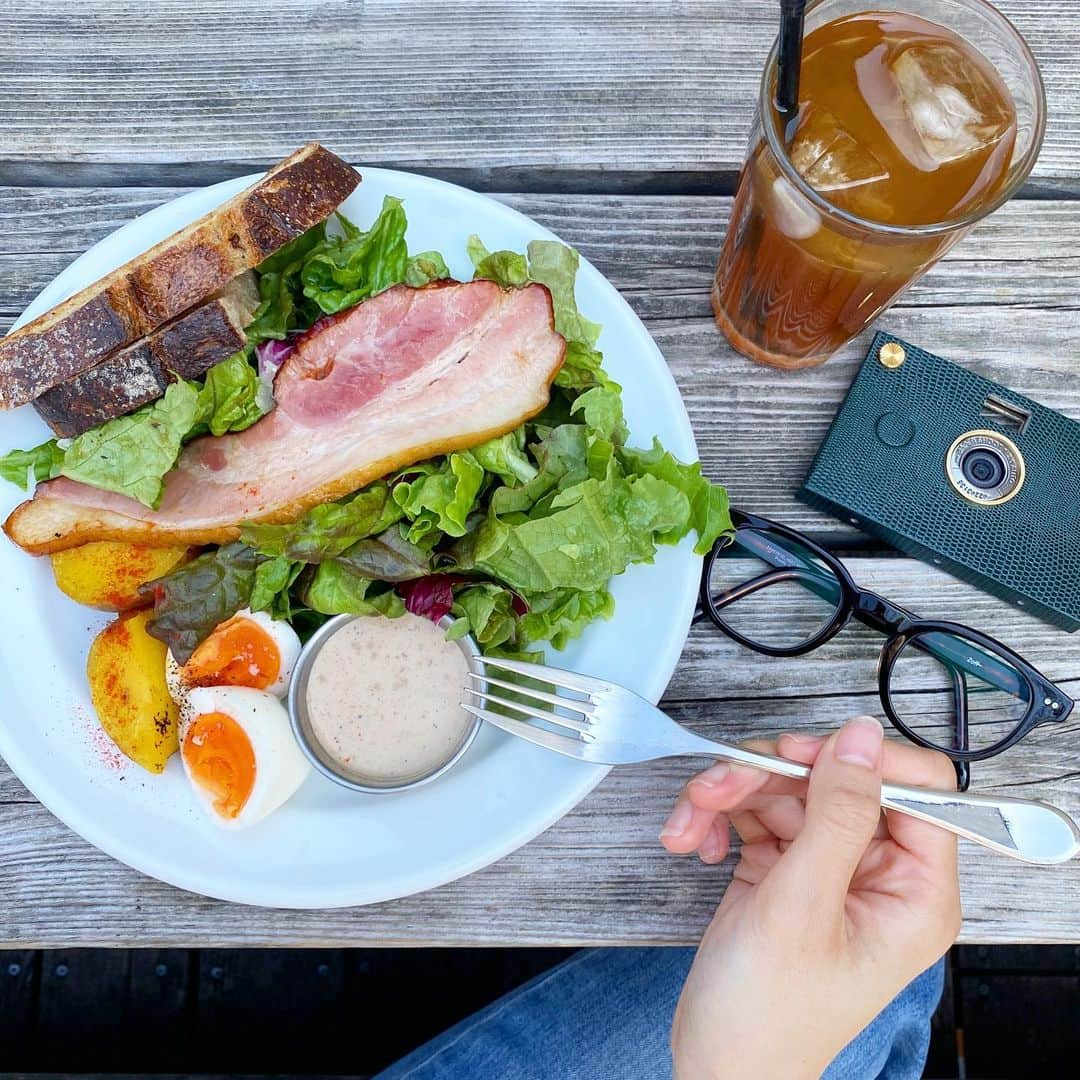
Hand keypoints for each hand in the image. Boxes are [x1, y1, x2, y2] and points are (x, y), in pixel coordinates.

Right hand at [661, 717, 961, 1079]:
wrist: (715, 1065)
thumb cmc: (768, 1016)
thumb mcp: (802, 907)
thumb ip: (837, 815)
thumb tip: (861, 738)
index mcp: (914, 889)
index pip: (918, 786)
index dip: (860, 761)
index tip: (803, 756)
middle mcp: (877, 871)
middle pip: (835, 777)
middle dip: (768, 775)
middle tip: (719, 785)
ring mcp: (827, 867)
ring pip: (787, 787)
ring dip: (729, 794)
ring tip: (690, 823)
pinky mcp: (784, 867)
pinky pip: (755, 812)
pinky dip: (718, 817)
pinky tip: (694, 842)